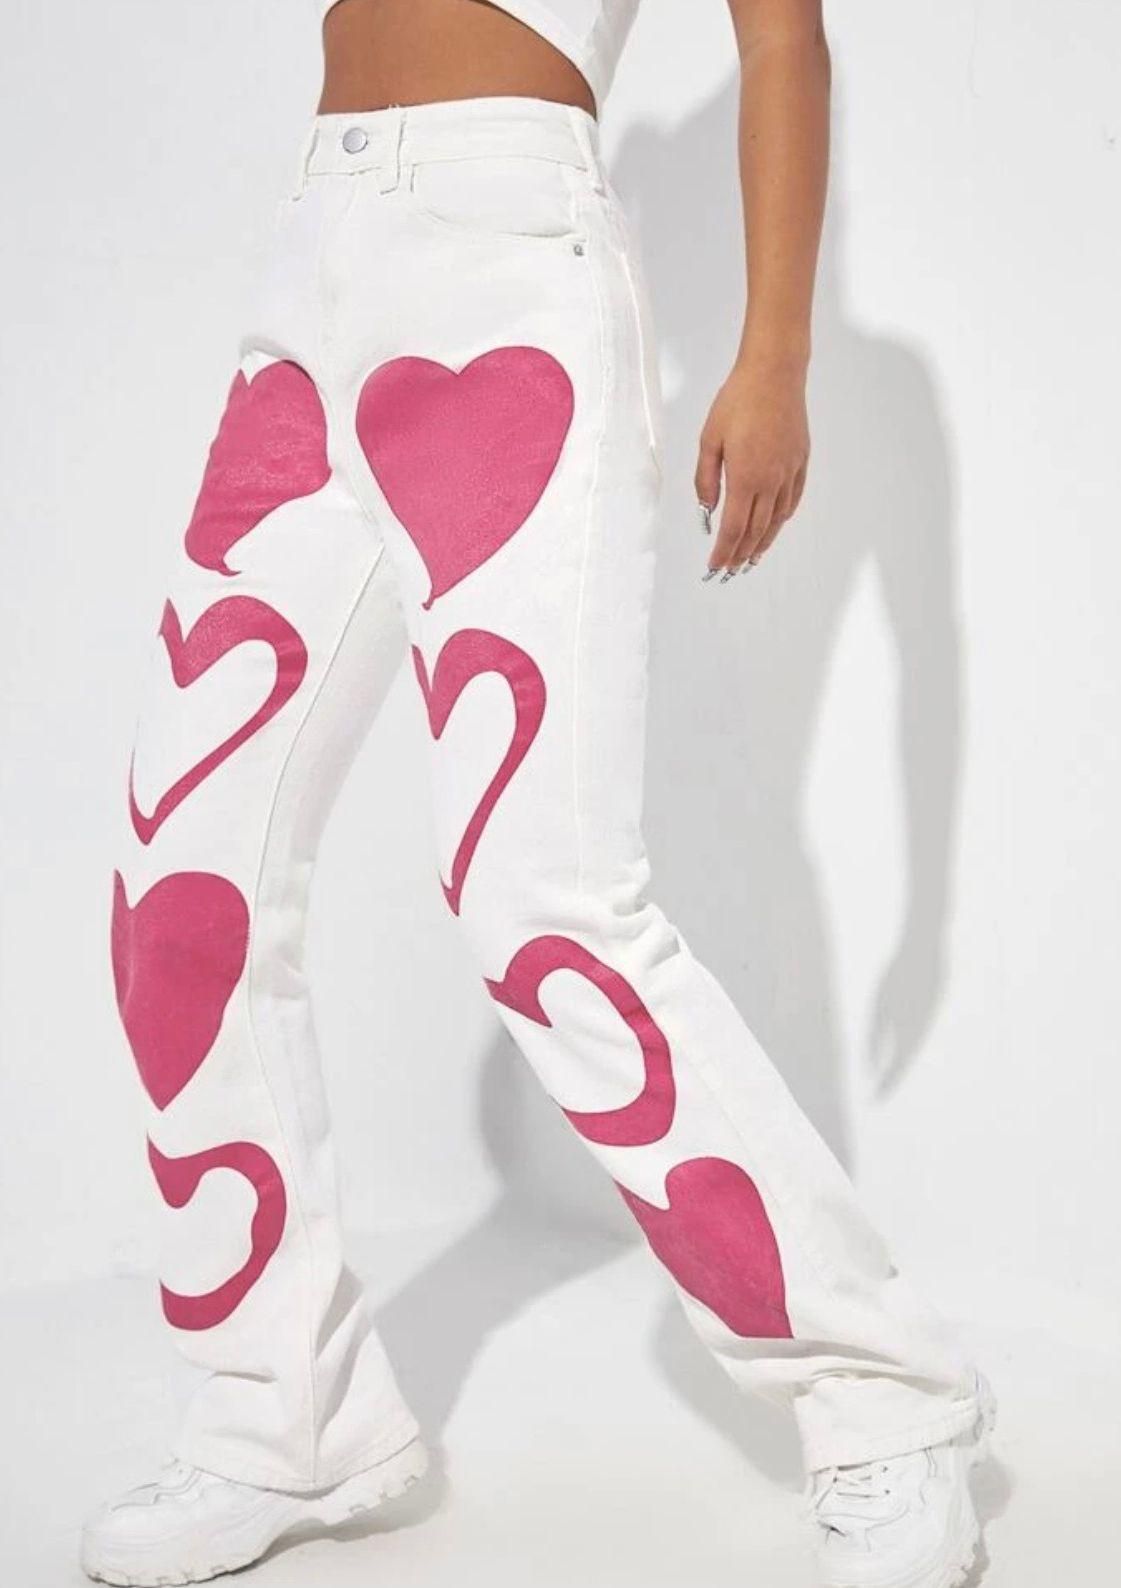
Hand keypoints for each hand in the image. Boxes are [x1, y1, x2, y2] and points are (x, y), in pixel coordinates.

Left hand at [694, 356, 809, 577]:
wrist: (774, 373)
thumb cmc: (737, 401)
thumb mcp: (709, 439)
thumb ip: (706, 479)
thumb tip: (707, 509)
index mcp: (745, 477)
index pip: (733, 527)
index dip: (723, 551)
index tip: (714, 566)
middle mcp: (770, 480)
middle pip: (756, 530)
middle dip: (741, 554)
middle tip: (730, 571)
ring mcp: (789, 472)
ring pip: (776, 519)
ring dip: (763, 543)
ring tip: (751, 559)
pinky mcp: (800, 461)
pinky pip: (792, 500)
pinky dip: (782, 519)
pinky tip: (774, 527)